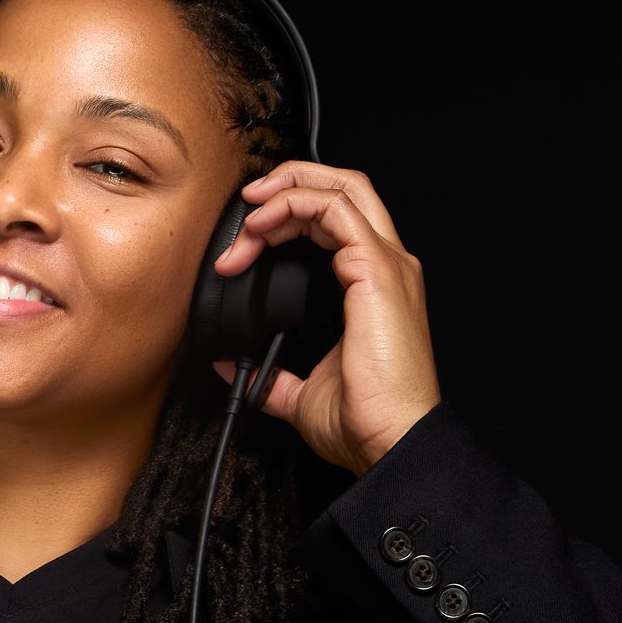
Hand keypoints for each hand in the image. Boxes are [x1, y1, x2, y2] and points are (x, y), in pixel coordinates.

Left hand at [204, 161, 443, 477]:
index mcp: (373, 286)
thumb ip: (269, 377)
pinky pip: (334, 210)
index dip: (290, 213)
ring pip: (340, 187)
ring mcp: (387, 264)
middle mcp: (386, 265)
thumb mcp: (301, 395)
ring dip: (285, 192)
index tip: (247, 237)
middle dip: (290, 181)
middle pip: (345, 186)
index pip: (336, 219)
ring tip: (247, 215)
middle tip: (247, 202)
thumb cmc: (365, 421)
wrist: (390, 441)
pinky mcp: (377, 270)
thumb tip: (231, 369)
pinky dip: (292, 206)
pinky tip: (261, 228)